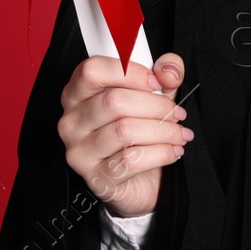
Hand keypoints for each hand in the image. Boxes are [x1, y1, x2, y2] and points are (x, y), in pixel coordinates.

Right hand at [57, 52, 191, 217]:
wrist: (143, 179)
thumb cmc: (142, 131)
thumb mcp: (157, 94)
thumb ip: (166, 73)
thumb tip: (168, 71)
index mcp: (79, 94)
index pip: (93, 70)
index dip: (131, 72)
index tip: (156, 82)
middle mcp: (72, 121)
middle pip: (114, 101)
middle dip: (156, 105)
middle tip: (176, 113)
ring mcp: (79, 151)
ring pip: (125, 131)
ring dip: (163, 131)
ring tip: (178, 134)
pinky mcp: (95, 178)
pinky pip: (131, 160)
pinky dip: (160, 153)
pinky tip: (172, 151)